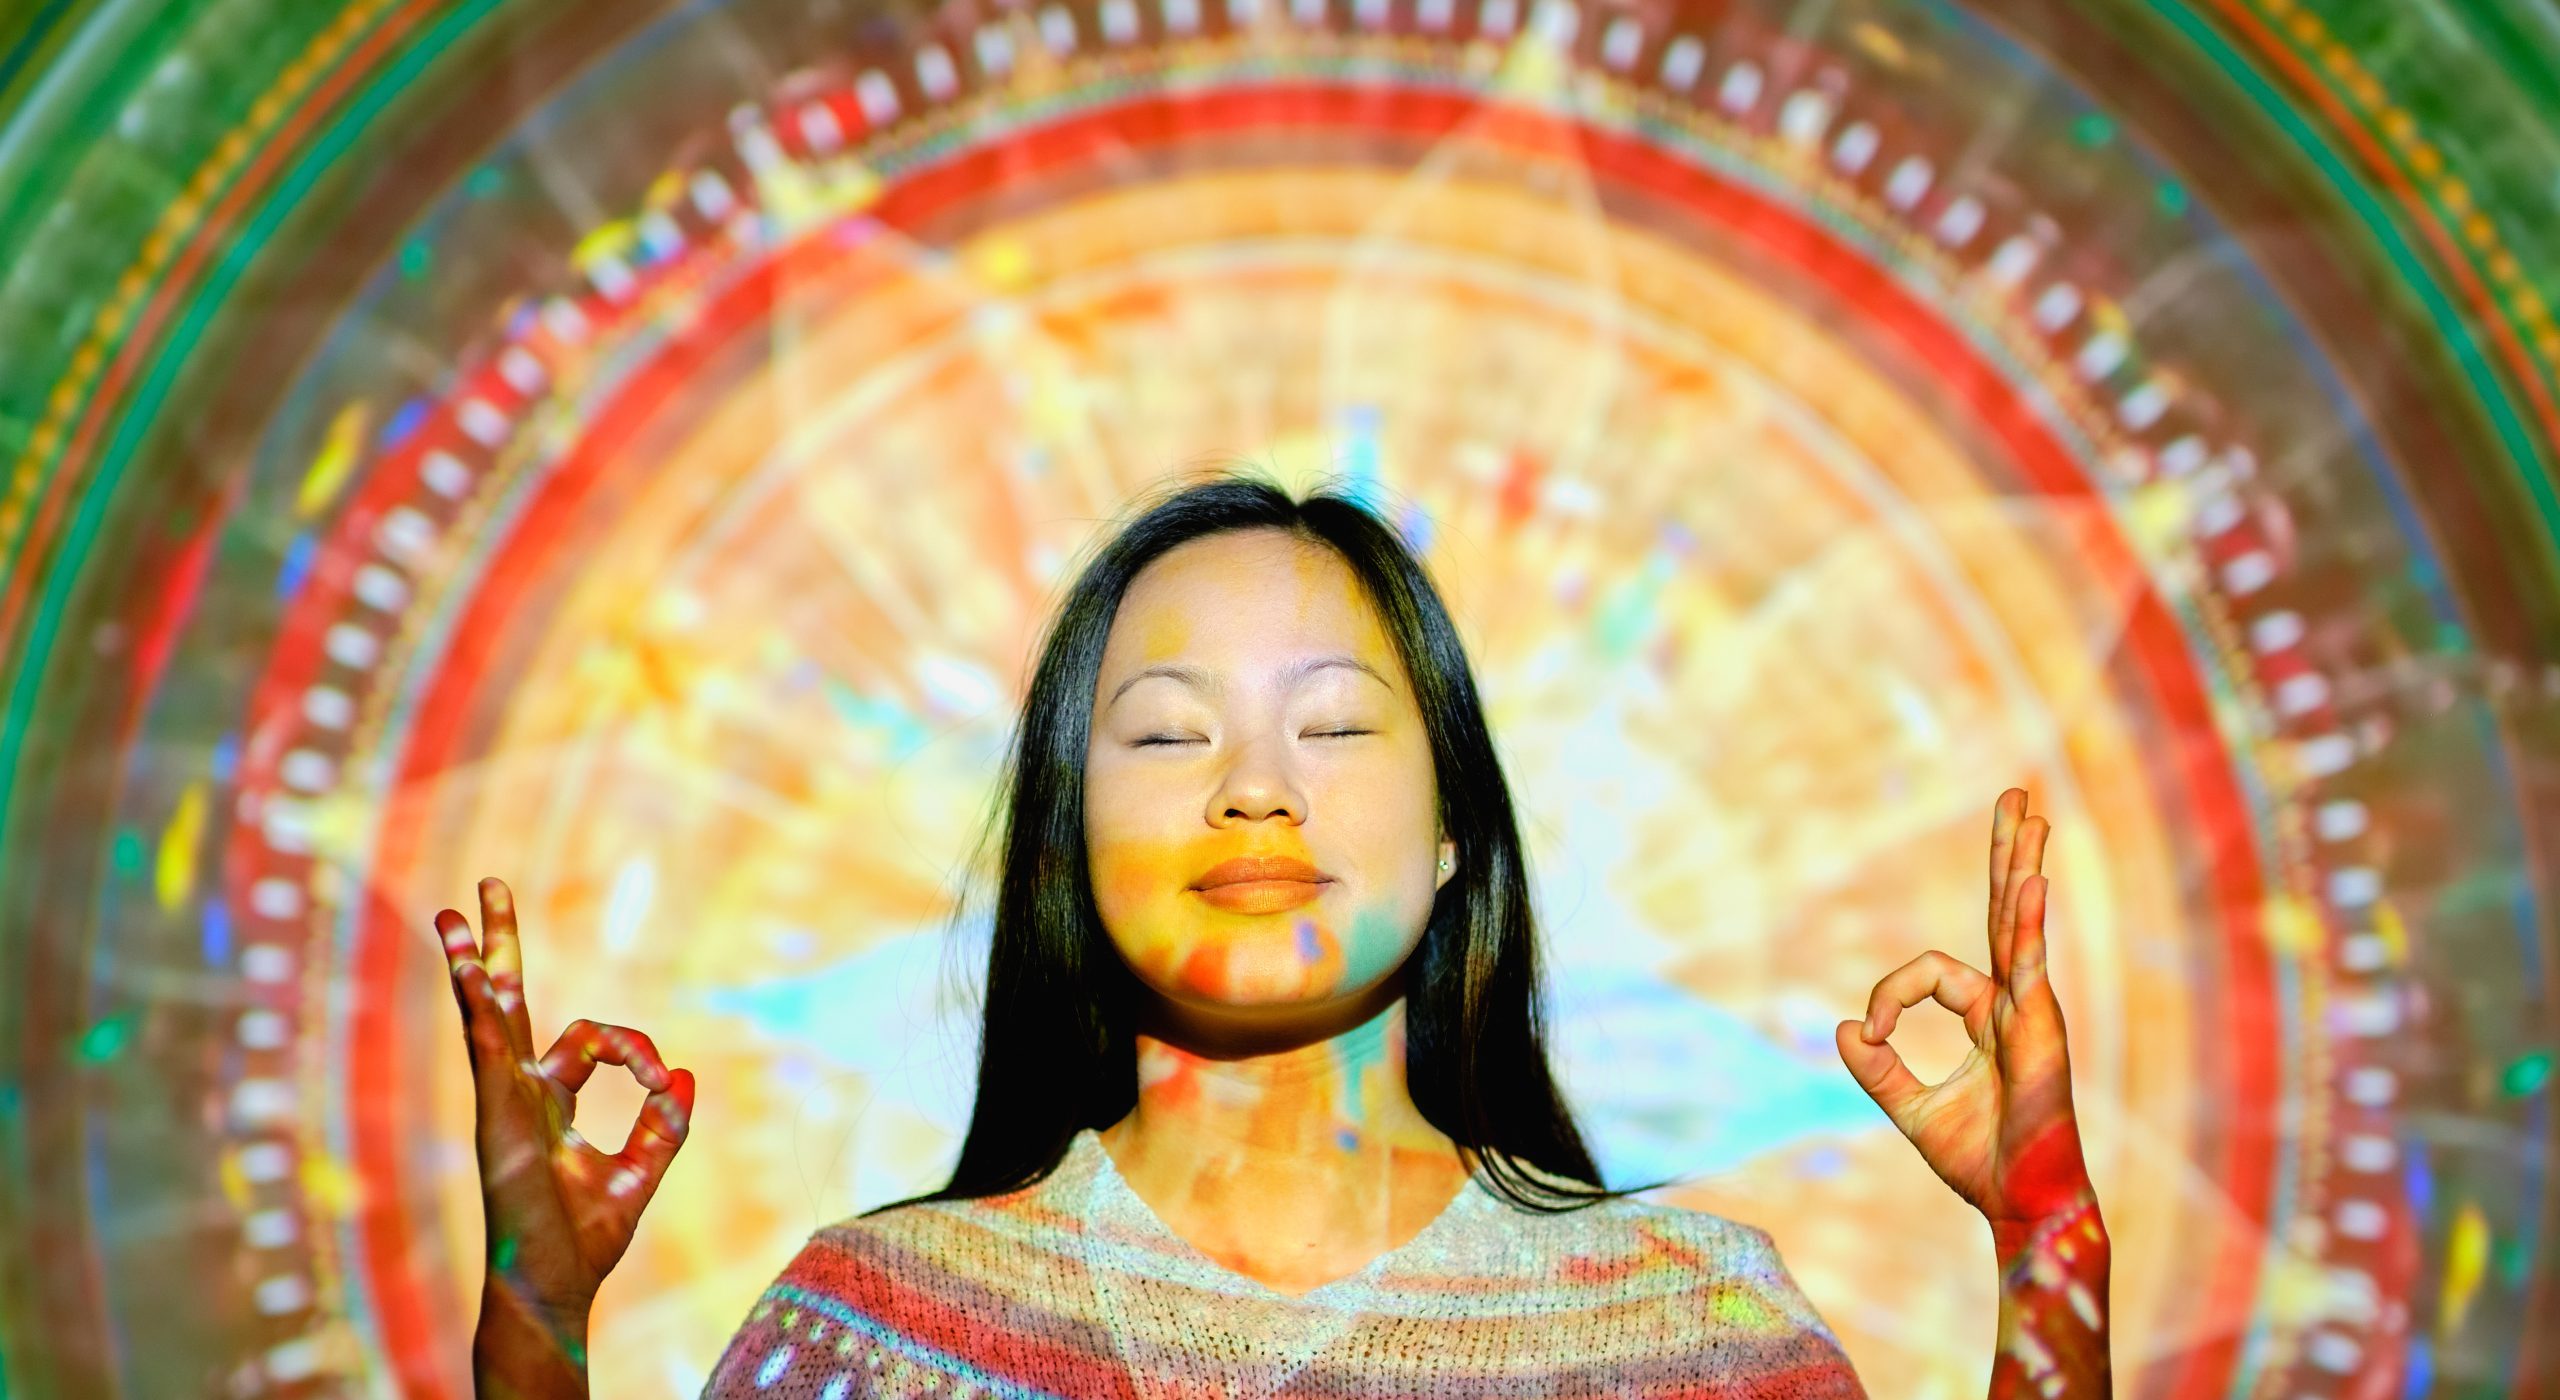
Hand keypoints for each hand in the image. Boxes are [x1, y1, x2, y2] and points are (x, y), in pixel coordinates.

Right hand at [439, 877, 693, 1382]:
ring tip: (453, 913)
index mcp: (549, 1103)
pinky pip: (487, 1051)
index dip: (639, 1051)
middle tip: (487, 888)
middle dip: (500, 947)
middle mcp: (519, 1094)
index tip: (664, 1079)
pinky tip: (470, 969)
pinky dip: (481, 1009)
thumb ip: (664, 1125)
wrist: (553, 1286)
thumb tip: (687, 1075)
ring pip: (485, 1017)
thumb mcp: (640, 1173)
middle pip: (506, 1004)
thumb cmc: (584, 1241)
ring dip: (472, 964)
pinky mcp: (497, 1118)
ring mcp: (502, 1103)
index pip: (592, 1040)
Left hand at [1834, 790, 2093, 1228]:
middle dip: (2005, 855)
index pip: (1929, 973)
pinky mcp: (2039, 1029)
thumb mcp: (1911, 1109)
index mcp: (1986, 1016)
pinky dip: (2029, 922)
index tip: (1875, 1033)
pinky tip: (2031, 880)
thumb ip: (1878, 1069)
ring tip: (2028, 815)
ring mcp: (2031, 1013)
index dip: (1891, 994)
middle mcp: (2013, 1004)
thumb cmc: (1979, 1160)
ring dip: (2021, 866)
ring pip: (2021, 924)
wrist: (2019, 1203)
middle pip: (2004, 914)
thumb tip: (1846, 1026)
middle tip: (2015, 799)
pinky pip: (2030, 964)